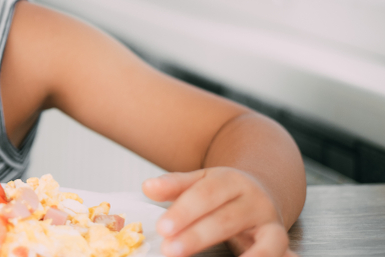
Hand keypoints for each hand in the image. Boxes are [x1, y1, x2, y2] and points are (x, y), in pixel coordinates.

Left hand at [143, 168, 295, 256]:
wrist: (262, 191)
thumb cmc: (223, 192)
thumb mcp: (199, 182)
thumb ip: (174, 186)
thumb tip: (148, 187)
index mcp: (230, 181)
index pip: (205, 195)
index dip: (184, 212)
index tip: (162, 228)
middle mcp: (255, 201)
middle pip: (227, 219)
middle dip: (198, 236)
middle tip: (170, 249)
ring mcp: (271, 224)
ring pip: (264, 241)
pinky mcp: (282, 243)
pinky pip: (282, 254)